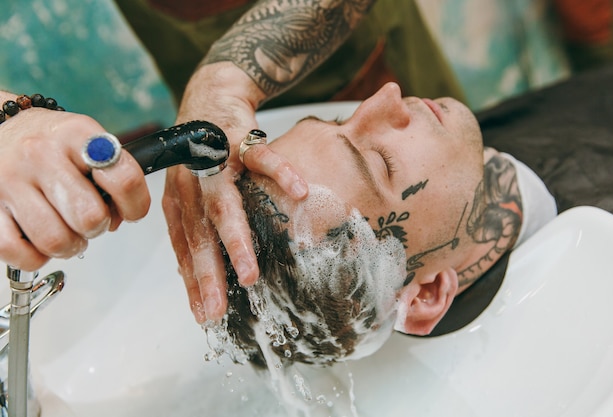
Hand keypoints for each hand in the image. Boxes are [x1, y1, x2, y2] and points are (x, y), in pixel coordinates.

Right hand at [0, 108, 149, 270]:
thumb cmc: (50, 144)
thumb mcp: (86, 142)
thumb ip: (113, 175)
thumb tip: (122, 217)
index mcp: (76, 134)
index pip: (124, 178)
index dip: (135, 204)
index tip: (130, 211)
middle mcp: (41, 154)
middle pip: (90, 217)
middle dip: (96, 227)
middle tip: (88, 220)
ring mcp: (10, 180)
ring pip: (56, 240)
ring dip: (69, 245)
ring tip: (65, 230)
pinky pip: (18, 252)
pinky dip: (35, 256)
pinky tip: (38, 240)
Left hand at [162, 63, 308, 322]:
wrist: (209, 96)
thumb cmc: (203, 152)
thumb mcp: (192, 189)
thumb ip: (197, 225)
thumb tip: (201, 270)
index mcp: (180, 200)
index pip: (184, 248)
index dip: (192, 282)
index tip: (204, 315)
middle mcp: (191, 184)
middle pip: (200, 234)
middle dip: (209, 275)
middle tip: (217, 309)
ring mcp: (215, 161)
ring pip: (225, 204)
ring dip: (236, 241)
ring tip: (250, 274)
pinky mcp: (239, 138)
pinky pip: (262, 157)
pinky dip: (281, 173)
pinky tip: (299, 191)